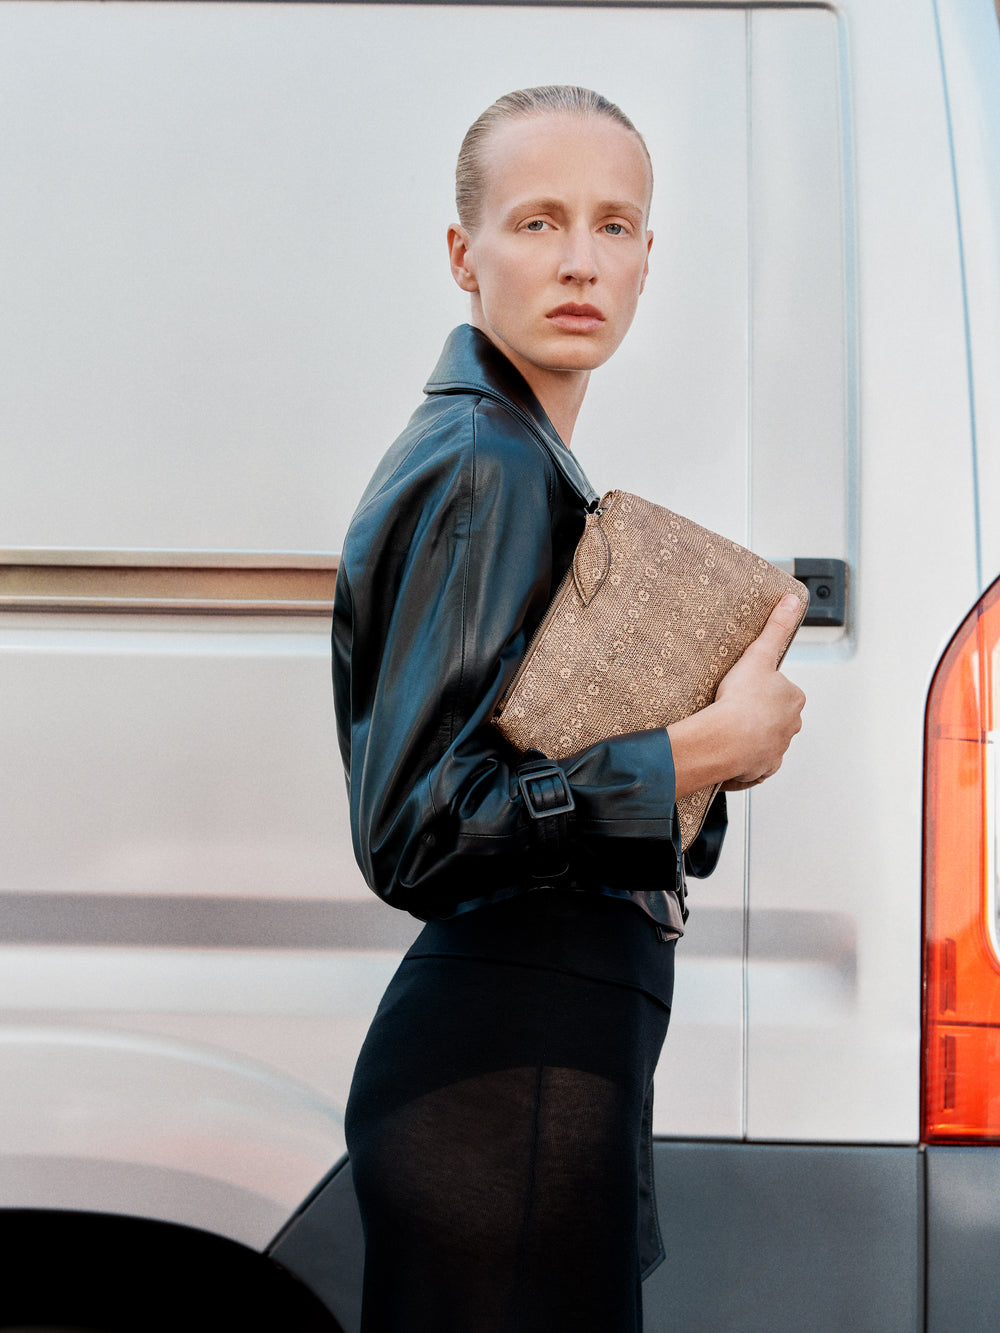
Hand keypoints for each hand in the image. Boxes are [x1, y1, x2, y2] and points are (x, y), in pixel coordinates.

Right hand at [712, 594, 805, 786]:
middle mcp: (791, 726)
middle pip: (777, 716)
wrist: (726, 739)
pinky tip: (732, 755)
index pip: (783, 690)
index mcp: (794, 700)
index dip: (763, 687)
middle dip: (761, 713)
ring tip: (730, 730)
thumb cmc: (741, 701)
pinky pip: (755, 765)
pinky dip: (746, 762)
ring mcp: (777, 749)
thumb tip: (792, 602)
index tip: (746, 688)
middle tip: (736, 707)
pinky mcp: (762, 768)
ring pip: (767, 741)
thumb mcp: (759, 654)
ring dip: (753, 738)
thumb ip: (776, 627)